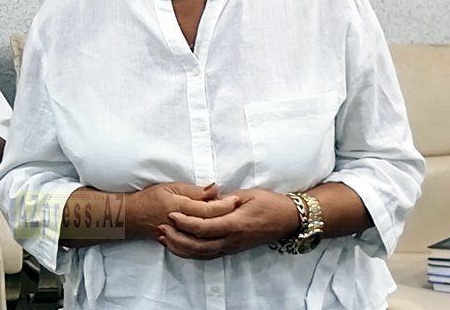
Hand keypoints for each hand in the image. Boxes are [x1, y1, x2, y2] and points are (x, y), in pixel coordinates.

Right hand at [126, 182, 239, 239]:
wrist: (132, 217)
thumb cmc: (150, 198)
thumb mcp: (170, 188)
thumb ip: (193, 191)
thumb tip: (214, 190)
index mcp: (179, 207)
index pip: (207, 209)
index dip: (223, 205)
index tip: (236, 199)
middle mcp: (181, 225)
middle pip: (210, 226)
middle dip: (227, 218)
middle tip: (239, 211)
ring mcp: (180, 238)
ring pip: (206, 241)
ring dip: (221, 233)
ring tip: (232, 225)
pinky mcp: (180, 245)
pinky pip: (198, 251)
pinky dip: (210, 246)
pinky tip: (218, 240)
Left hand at [158, 188, 299, 258]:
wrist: (288, 220)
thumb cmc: (269, 203)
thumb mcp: (248, 194)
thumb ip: (225, 198)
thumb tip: (207, 197)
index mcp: (235, 223)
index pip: (204, 226)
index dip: (185, 221)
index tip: (170, 213)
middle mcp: (232, 239)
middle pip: (199, 244)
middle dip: (177, 238)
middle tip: (160, 228)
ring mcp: (233, 247)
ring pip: (202, 253)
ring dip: (181, 248)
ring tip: (164, 238)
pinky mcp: (233, 249)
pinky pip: (209, 255)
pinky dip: (192, 253)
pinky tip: (180, 248)